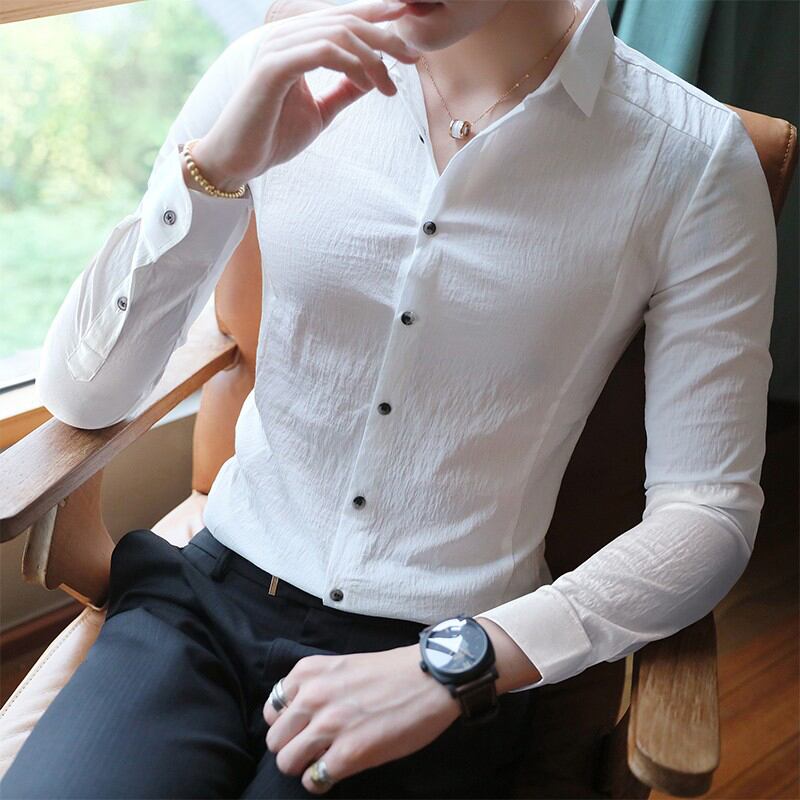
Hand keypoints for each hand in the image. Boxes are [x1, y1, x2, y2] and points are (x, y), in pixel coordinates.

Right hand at [191, 0, 420, 189]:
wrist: (239, 160)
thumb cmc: (274, 136)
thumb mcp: (321, 111)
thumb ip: (344, 90)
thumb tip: (373, 78)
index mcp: (297, 43)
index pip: (342, 19)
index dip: (378, 18)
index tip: (411, 38)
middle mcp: (286, 37)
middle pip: (347, 19)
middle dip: (386, 37)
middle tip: (413, 58)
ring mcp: (278, 48)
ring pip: (339, 32)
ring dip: (372, 57)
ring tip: (388, 86)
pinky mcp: (273, 67)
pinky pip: (323, 51)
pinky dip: (352, 64)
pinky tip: (367, 84)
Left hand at [262, 642, 461, 793]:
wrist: (431, 678)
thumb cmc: (391, 672)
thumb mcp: (341, 667)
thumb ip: (315, 687)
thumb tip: (298, 719)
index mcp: (308, 672)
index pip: (272, 710)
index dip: (287, 724)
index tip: (304, 728)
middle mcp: (312, 697)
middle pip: (275, 740)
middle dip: (293, 747)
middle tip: (315, 748)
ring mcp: (329, 726)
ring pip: (287, 763)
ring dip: (304, 766)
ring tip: (325, 760)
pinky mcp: (350, 753)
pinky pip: (314, 780)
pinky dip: (322, 780)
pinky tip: (340, 769)